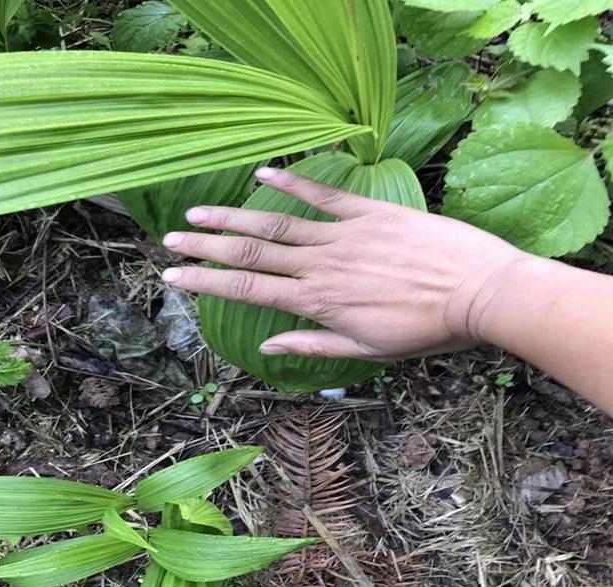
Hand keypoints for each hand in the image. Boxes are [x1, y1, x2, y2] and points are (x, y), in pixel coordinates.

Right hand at [161, 167, 529, 360]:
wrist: (479, 293)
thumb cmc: (425, 329)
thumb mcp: (367, 350)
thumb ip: (313, 344)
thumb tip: (268, 348)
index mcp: (317, 301)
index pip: (249, 289)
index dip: (206, 281)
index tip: (173, 274)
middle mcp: (320, 265)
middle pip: (251, 252)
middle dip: (206, 246)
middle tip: (170, 239)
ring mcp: (343, 234)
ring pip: (277, 223)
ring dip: (234, 217)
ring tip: (199, 213)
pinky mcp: (368, 212)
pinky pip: (323, 194)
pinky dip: (292, 183)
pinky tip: (262, 174)